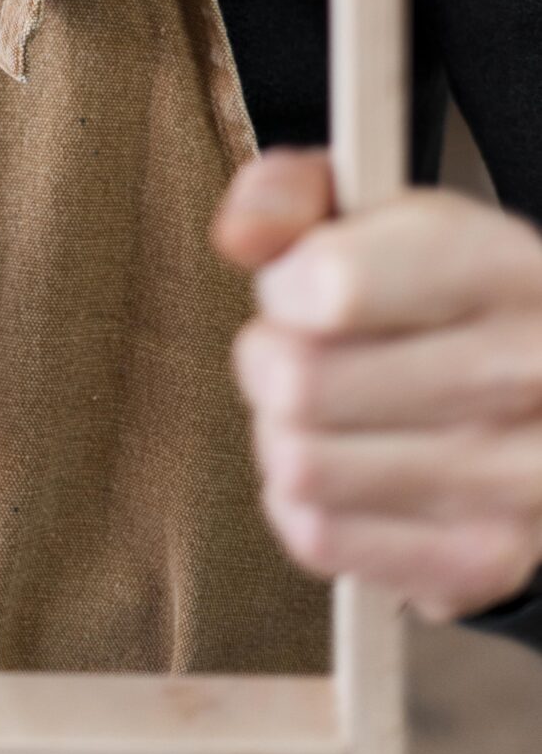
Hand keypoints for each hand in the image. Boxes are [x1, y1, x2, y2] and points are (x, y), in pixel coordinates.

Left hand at [212, 149, 541, 621]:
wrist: (534, 374)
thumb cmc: (428, 284)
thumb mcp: (370, 204)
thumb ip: (290, 192)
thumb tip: (241, 236)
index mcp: (501, 265)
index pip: (337, 286)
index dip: (285, 285)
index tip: (301, 284)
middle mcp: (528, 371)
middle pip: (304, 384)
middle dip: (268, 359)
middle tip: (298, 351)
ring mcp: (518, 478)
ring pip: (303, 464)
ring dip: (280, 433)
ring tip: (318, 410)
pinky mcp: (485, 561)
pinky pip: (319, 537)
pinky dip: (301, 503)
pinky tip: (338, 467)